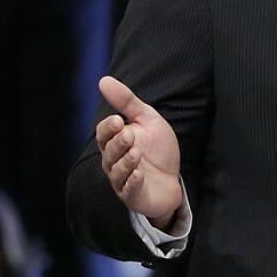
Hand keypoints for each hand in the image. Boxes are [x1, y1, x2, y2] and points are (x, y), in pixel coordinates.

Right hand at [96, 76, 182, 228]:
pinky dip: (133, 181)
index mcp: (115, 143)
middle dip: (118, 143)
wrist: (173, 177)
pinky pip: (128, 189)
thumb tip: (103, 80)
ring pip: (116, 171)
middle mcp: (114, 162)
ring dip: (126, 161)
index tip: (118, 120)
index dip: (109, 128)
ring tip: (136, 152)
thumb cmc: (157, 148)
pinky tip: (139, 173)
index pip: (104, 134)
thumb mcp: (147, 120)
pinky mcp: (133, 195)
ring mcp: (122, 180)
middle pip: (109, 152)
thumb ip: (127, 102)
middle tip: (129, 135)